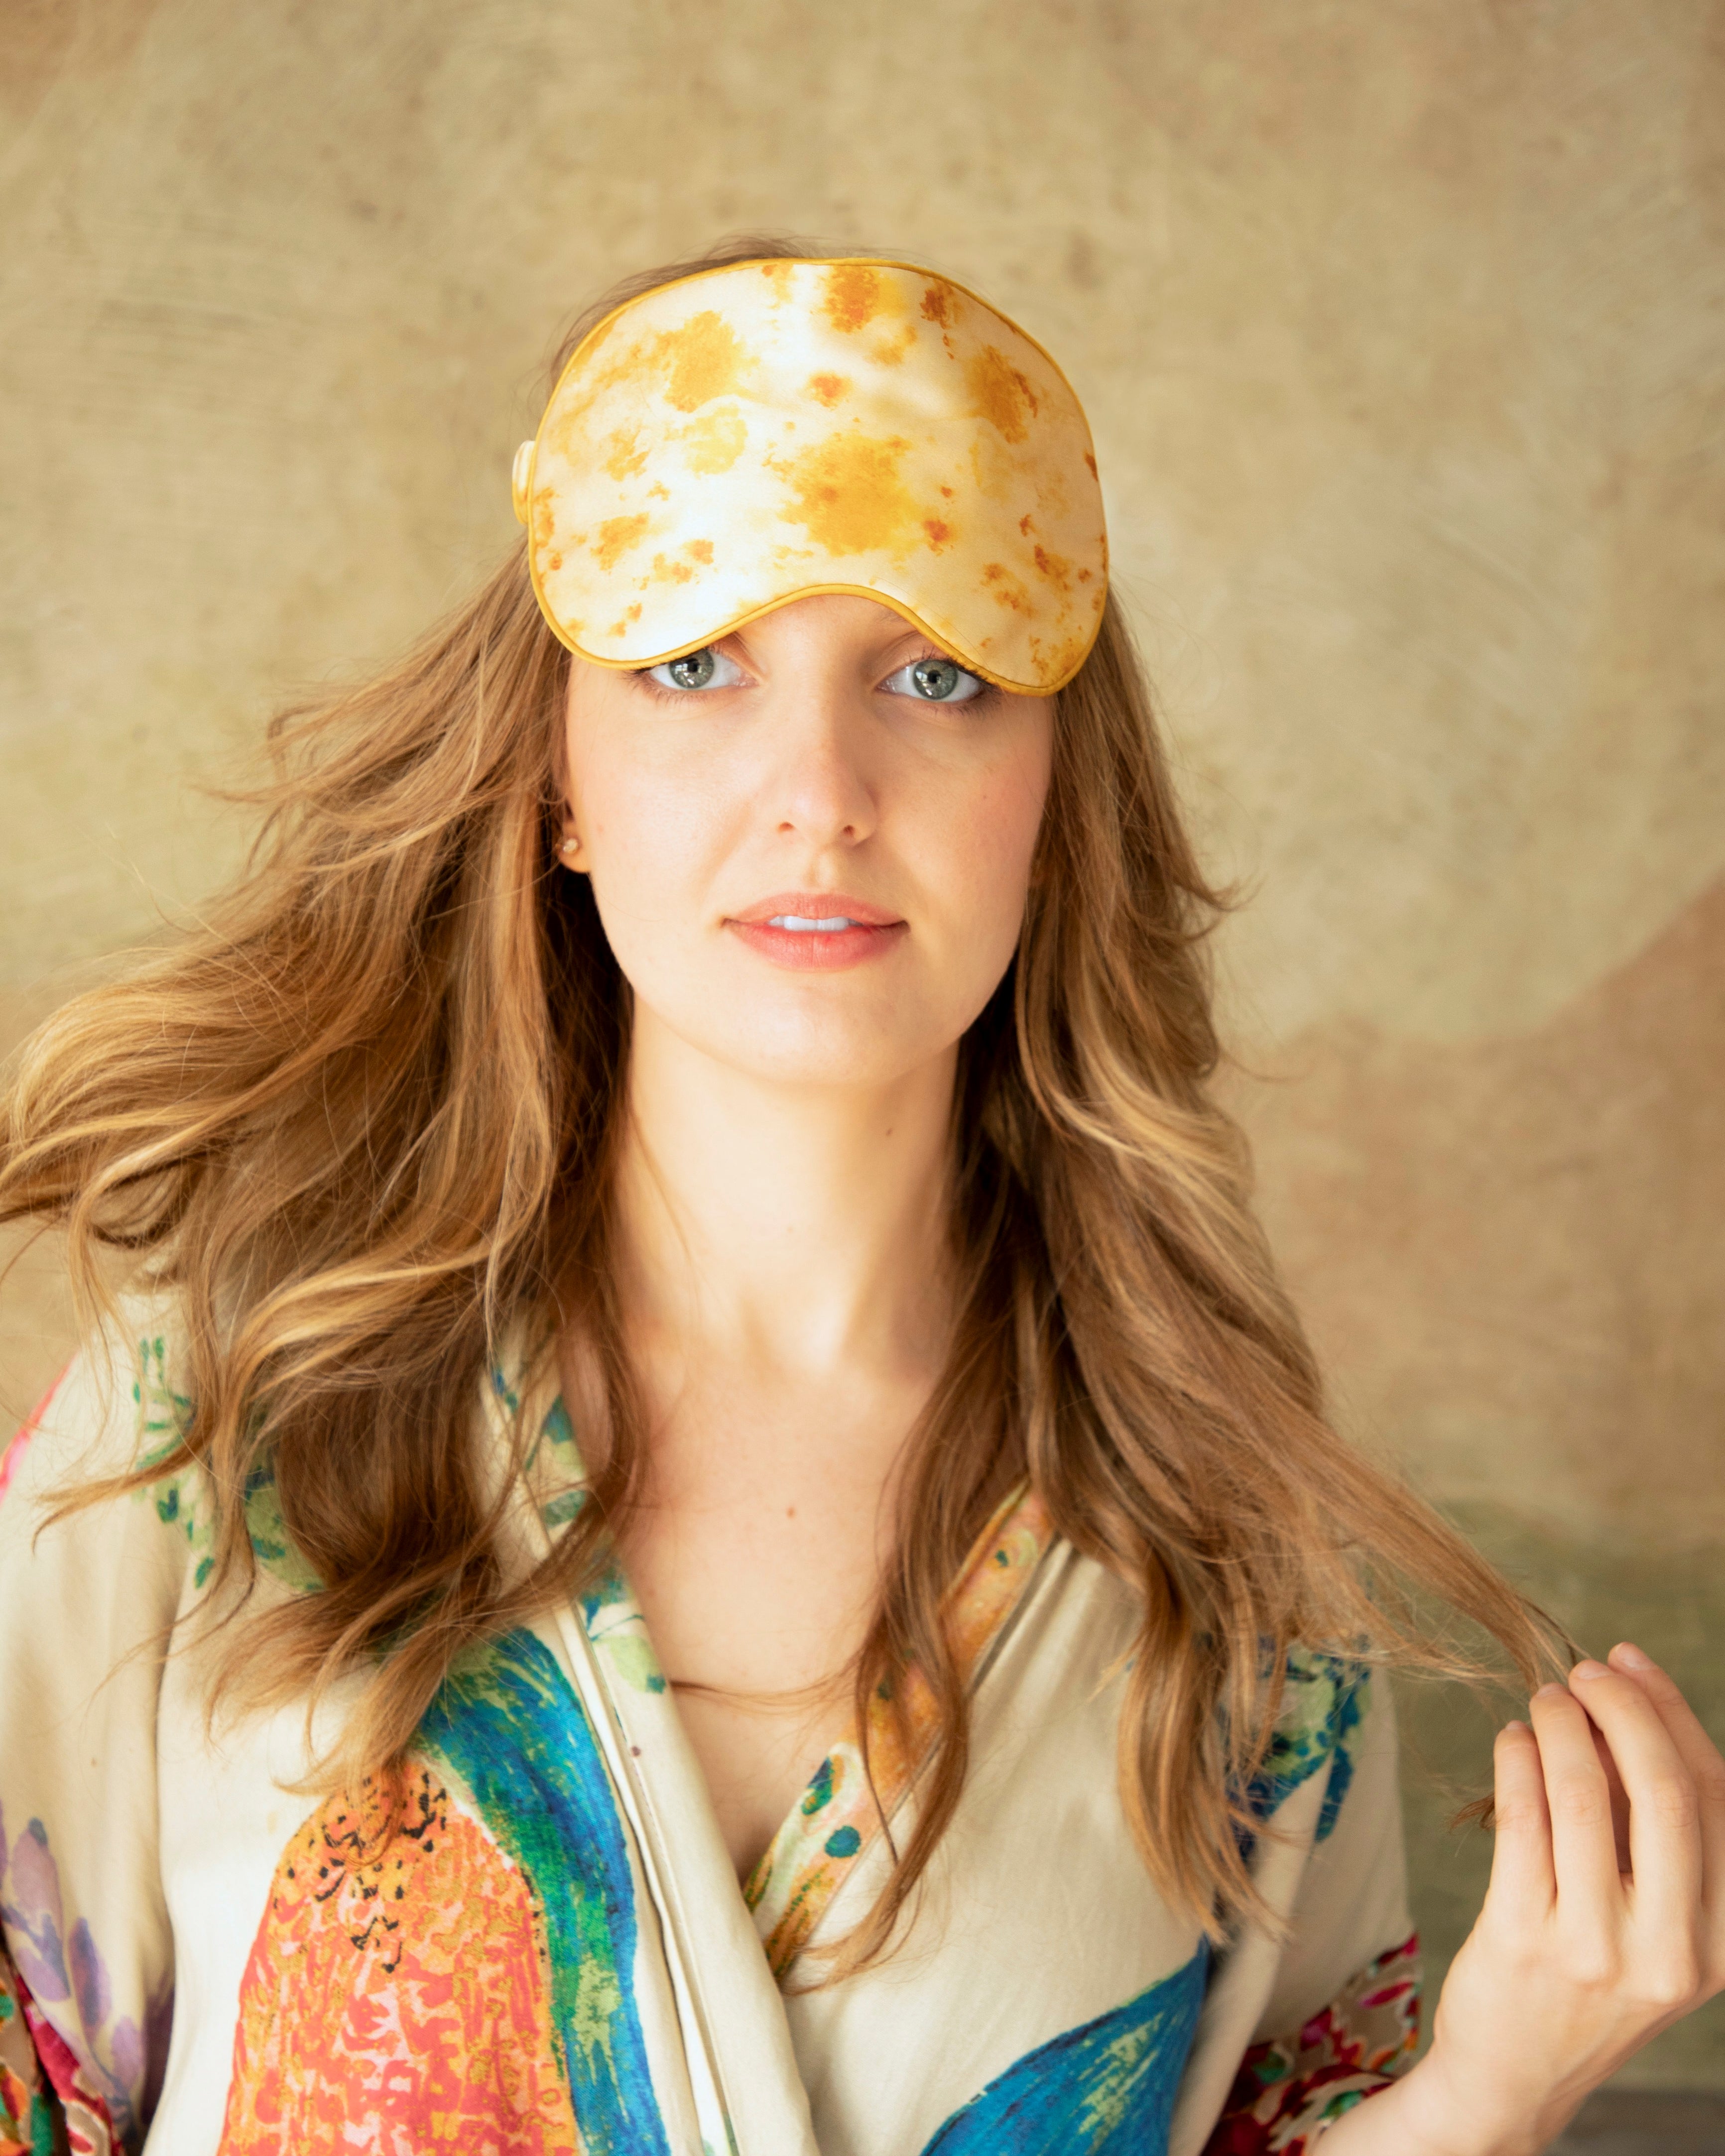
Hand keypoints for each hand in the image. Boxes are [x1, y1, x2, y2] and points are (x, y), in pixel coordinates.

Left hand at [1323, 1643, 1724, 2155]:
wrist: (1514, 2077)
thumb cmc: (1585, 1978)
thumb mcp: (1652, 1926)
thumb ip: (1651, 1833)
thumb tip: (1631, 1706)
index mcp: (1718, 1940)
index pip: (1712, 1799)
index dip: (1673, 1715)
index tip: (1633, 1663)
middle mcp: (1668, 1950)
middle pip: (1663, 1792)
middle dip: (1623, 1709)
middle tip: (1585, 1671)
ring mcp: (1594, 1948)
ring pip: (1585, 1796)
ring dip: (1560, 1726)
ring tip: (1543, 1702)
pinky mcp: (1520, 1940)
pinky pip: (1522, 1820)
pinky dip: (1518, 1760)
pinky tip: (1512, 1741)